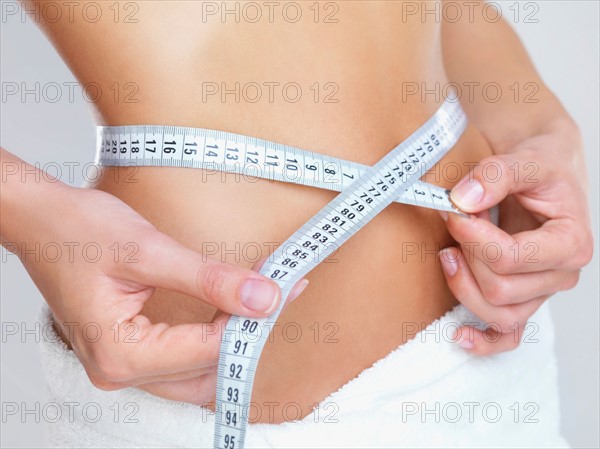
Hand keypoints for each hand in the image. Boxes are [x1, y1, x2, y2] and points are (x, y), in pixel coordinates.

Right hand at [12, 182, 306, 399]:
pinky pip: (182, 361)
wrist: (42, 221)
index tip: (283, 288)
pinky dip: (211, 338)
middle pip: (206, 368)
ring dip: (231, 340)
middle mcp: (119, 371)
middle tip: (276, 293)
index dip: (251, 319)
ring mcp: (122, 367)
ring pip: (198, 372)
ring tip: (258, 300)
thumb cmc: (79, 230)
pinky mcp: (129, 353)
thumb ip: (210, 279)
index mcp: (120, 353)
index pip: (208, 348)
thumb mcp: (150, 250)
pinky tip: (230, 311)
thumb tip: (265, 298)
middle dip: (245, 333)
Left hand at [438, 121, 592, 354]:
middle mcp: (560, 274)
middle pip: (499, 289)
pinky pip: (507, 335)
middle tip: (454, 221)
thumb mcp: (525, 158)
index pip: (510, 258)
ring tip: (448, 253)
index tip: (454, 211)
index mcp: (571, 242)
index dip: (473, 238)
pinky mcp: (523, 299)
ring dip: (463, 286)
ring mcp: (540, 292)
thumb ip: (496, 174)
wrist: (544, 172)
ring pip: (497, 314)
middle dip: (467, 256)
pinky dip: (483, 340)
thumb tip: (463, 200)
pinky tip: (458, 334)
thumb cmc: (542, 166)